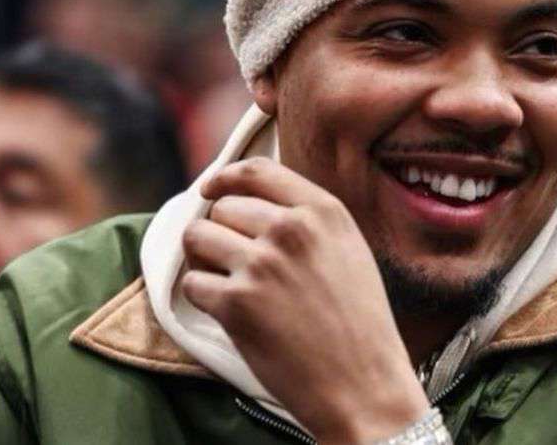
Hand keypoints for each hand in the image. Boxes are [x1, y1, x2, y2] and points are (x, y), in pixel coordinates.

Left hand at [182, 157, 428, 444]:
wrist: (363, 385)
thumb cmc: (359, 324)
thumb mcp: (348, 251)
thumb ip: (307, 221)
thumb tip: (250, 202)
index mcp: (323, 212)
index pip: (258, 172)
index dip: (226, 178)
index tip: (210, 189)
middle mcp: (291, 229)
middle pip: (222, 208)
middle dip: (220, 231)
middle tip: (234, 262)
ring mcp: (261, 264)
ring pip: (198, 239)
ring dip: (204, 261)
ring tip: (228, 284)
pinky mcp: (236, 303)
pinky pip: (192, 284)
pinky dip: (203, 298)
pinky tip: (231, 313)